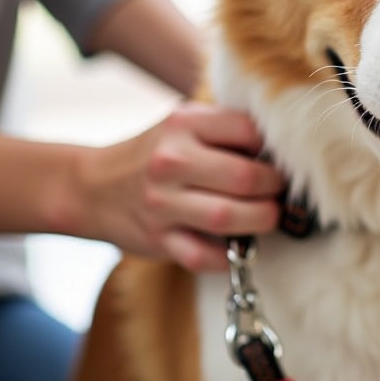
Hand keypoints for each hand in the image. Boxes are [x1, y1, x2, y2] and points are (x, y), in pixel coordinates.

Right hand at [74, 102, 284, 270]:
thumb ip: (228, 129)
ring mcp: (162, 203)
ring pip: (228, 217)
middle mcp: (171, 162)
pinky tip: (238, 246)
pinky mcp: (157, 240)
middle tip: (281, 191)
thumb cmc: (157, 153)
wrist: (93, 186)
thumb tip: (286, 147)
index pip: (249, 130)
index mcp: (184, 124)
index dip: (275, 147)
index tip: (281, 158)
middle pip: (246, 177)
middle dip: (275, 187)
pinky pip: (203, 256)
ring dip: (261, 220)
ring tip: (268, 215)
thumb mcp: (185, 125)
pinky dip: (228, 256)